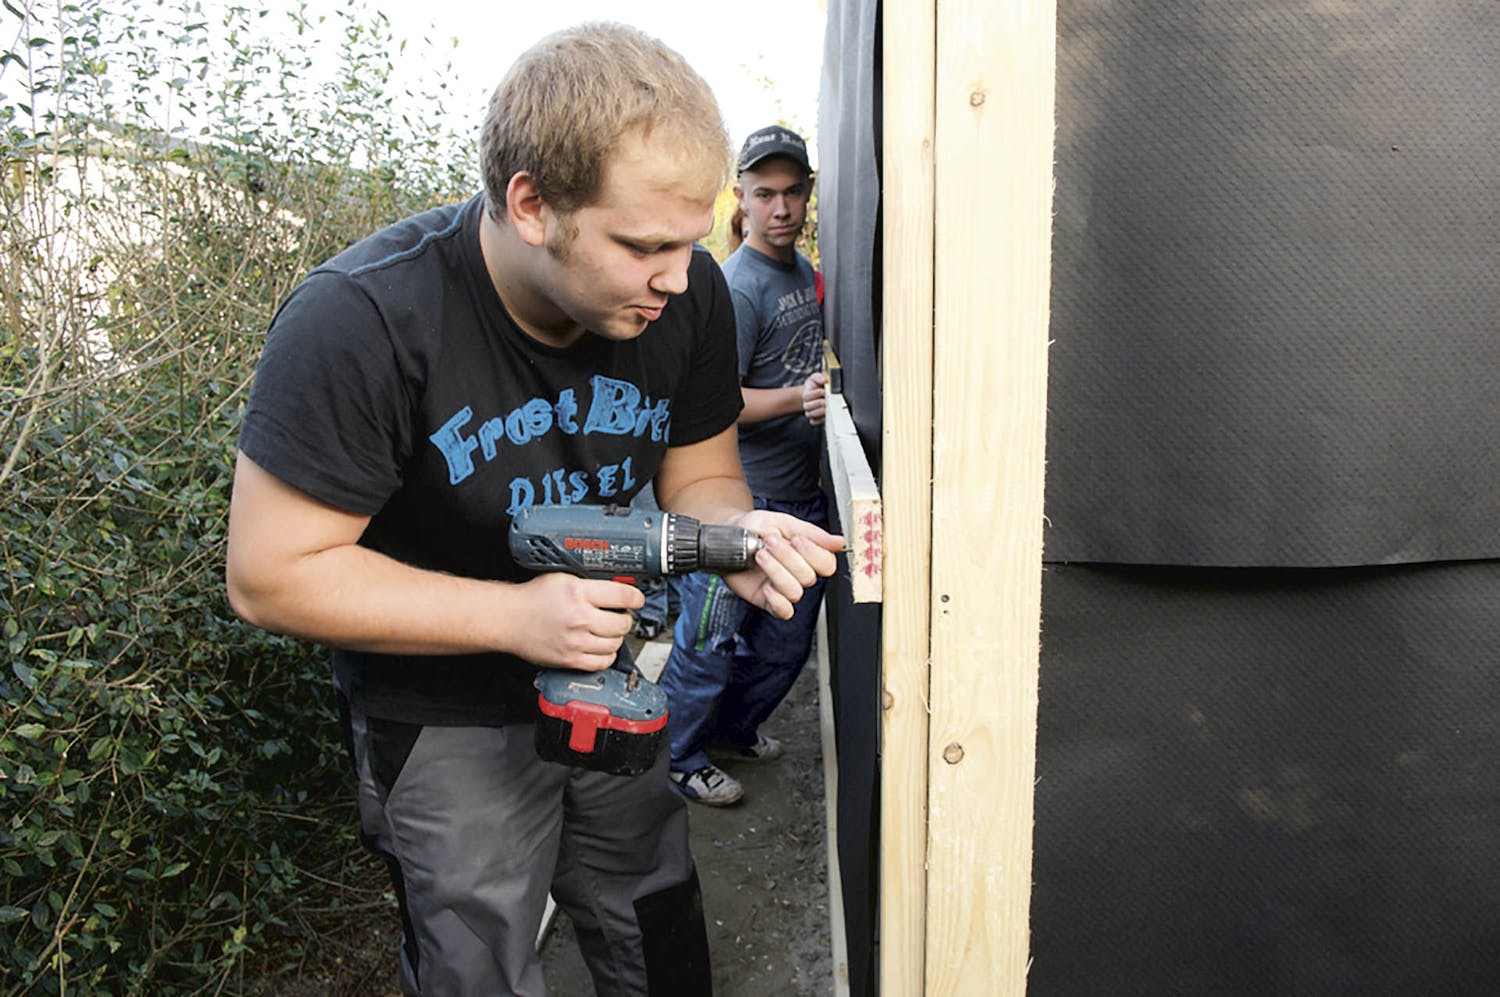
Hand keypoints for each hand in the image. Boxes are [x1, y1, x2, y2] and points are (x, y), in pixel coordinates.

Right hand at [506, 573, 643, 671]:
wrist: (509, 619)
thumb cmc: (533, 598)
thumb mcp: (564, 579)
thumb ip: (591, 584)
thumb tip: (618, 588)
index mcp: (578, 593)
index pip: (622, 596)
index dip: (635, 598)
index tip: (636, 600)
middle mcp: (579, 617)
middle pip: (622, 623)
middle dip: (625, 618)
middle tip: (620, 615)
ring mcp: (575, 641)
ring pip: (615, 644)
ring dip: (616, 637)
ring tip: (608, 631)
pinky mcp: (570, 659)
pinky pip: (602, 662)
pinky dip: (607, 655)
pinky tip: (601, 646)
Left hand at [723, 509, 843, 619]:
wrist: (728, 536)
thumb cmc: (756, 528)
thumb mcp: (783, 523)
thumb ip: (812, 533)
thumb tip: (839, 541)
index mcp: (807, 555)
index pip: (827, 564)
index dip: (814, 553)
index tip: (797, 539)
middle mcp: (798, 574)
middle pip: (808, 577)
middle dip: (787, 557)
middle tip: (769, 542)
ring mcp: (783, 588)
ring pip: (795, 592)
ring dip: (777, 572)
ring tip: (760, 556)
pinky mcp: (767, 600)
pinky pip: (784, 611)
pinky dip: (777, 601)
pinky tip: (766, 586)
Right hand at [801, 372, 827, 425]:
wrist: (816, 393)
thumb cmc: (816, 386)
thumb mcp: (816, 378)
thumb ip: (818, 376)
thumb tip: (823, 380)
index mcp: (806, 394)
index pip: (807, 396)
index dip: (815, 394)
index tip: (824, 391)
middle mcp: (806, 404)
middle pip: (807, 406)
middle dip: (818, 403)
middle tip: (826, 401)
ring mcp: (810, 412)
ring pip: (811, 415)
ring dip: (820, 412)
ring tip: (828, 408)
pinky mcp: (815, 419)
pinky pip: (814, 422)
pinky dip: (820, 420)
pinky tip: (827, 415)